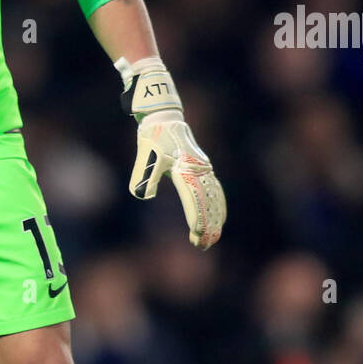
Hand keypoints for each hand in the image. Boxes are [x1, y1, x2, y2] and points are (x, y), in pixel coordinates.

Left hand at [116, 57, 225, 250]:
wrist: (164, 118)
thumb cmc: (153, 137)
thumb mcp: (145, 155)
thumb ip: (144, 176)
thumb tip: (143, 195)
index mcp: (185, 168)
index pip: (194, 199)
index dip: (196, 218)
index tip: (196, 236)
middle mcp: (199, 170)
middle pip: (208, 202)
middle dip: (208, 224)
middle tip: (204, 245)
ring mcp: (204, 169)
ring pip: (215, 198)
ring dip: (215, 218)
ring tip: (213, 237)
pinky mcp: (204, 168)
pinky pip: (215, 191)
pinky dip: (219, 206)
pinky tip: (219, 218)